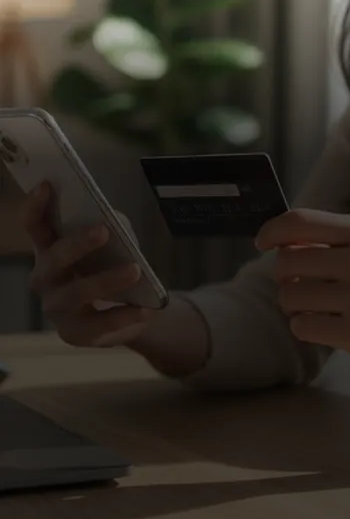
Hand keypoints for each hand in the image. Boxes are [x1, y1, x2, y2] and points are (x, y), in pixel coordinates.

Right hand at [21, 182, 155, 347]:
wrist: (128, 309)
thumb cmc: (113, 264)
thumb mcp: (116, 240)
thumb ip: (113, 226)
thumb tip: (113, 221)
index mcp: (50, 249)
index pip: (35, 226)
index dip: (35, 206)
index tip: (46, 185)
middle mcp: (46, 278)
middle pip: (54, 259)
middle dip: (77, 244)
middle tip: (103, 230)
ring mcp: (57, 308)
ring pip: (76, 293)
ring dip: (105, 280)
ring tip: (135, 270)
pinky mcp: (76, 333)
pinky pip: (98, 325)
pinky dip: (123, 316)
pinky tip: (145, 310)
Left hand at [255, 208, 349, 375]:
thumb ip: (327, 240)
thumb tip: (277, 240)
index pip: (301, 221)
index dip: (272, 231)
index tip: (262, 242)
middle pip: (287, 261)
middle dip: (284, 277)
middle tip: (300, 285)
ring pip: (289, 296)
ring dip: (293, 305)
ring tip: (317, 308)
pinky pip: (301, 326)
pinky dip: (304, 327)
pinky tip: (326, 326)